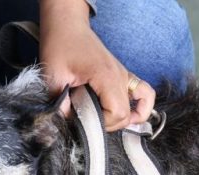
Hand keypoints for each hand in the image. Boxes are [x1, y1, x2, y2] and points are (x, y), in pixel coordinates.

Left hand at [39, 0, 154, 130]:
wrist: (67, 26)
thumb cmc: (61, 45)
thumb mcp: (53, 75)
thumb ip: (60, 101)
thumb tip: (67, 120)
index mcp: (106, 76)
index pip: (117, 113)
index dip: (101, 124)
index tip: (83, 119)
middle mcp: (121, 77)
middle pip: (127, 114)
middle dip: (108, 125)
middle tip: (87, 120)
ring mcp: (125, 76)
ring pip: (139, 108)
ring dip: (127, 120)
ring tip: (110, 122)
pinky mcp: (123, 76)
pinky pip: (145, 93)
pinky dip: (142, 107)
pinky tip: (131, 115)